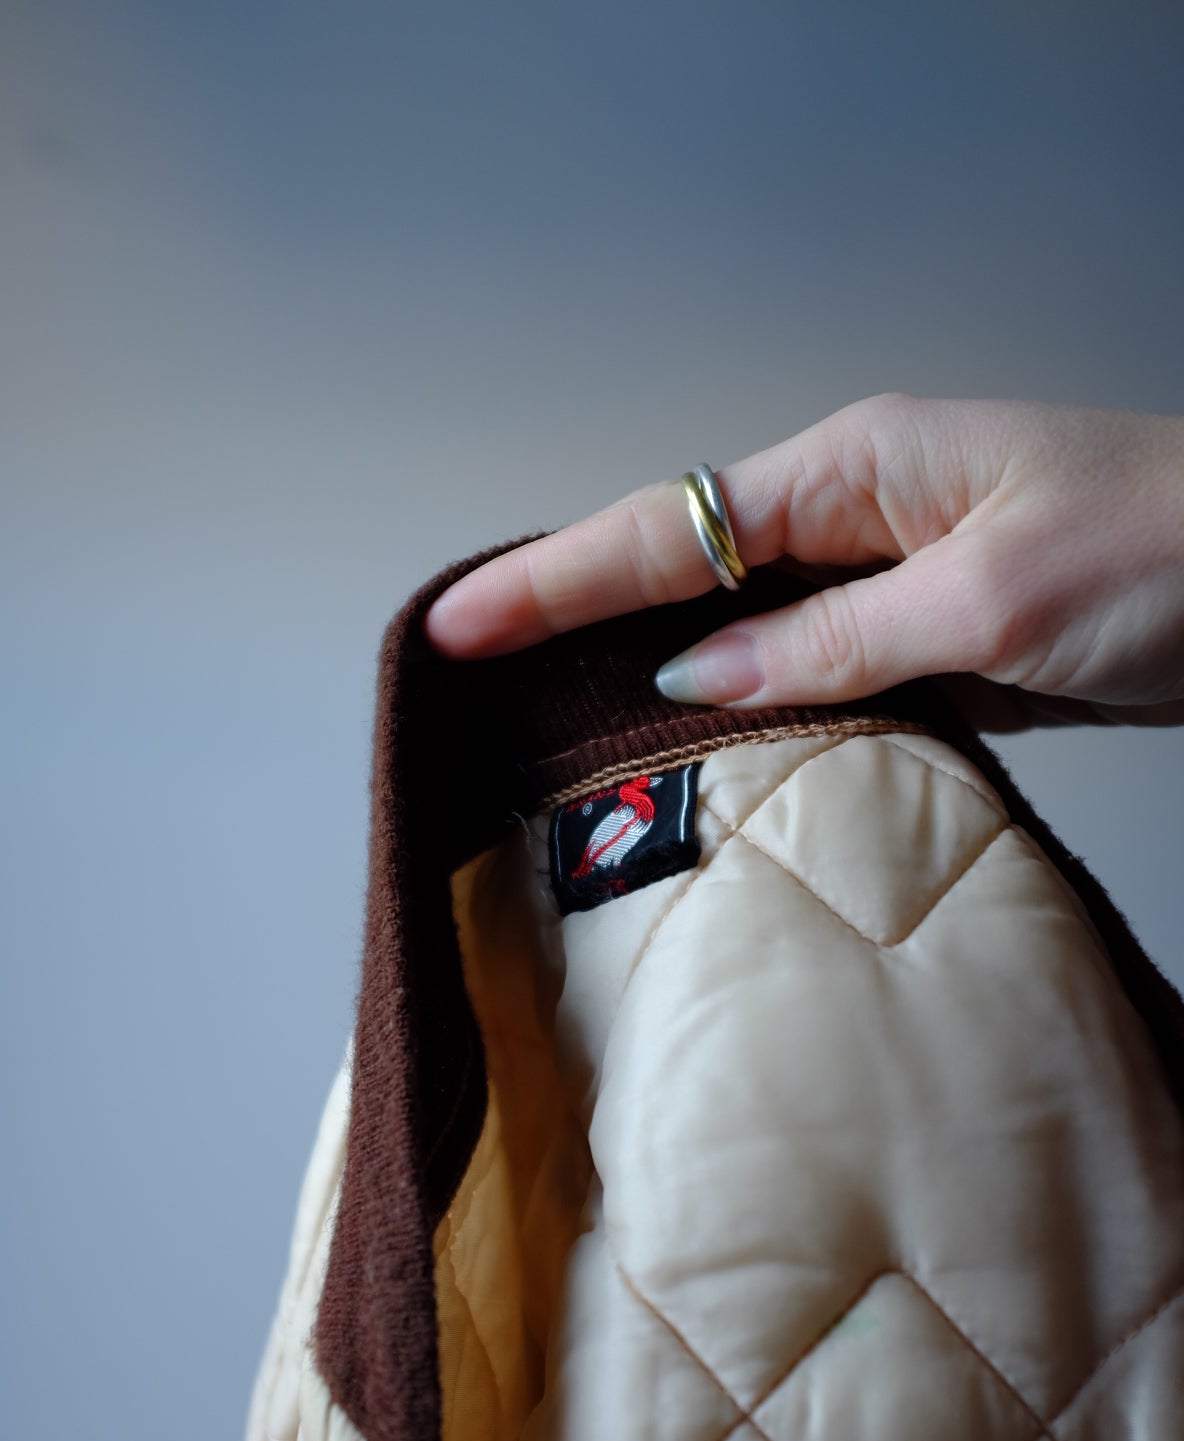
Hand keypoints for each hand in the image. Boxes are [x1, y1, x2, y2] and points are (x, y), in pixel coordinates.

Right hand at [424, 396, 1183, 719]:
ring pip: (739, 629)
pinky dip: (747, 711)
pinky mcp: (928, 641)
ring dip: (652, 670)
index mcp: (859, 469)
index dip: (554, 580)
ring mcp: (890, 579)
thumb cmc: (1170, 548)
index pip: (670, 529)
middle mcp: (859, 516)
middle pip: (683, 568)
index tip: (459, 624)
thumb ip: (836, 638)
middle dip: (573, 612)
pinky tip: (699, 748)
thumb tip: (693, 671)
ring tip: (548, 720)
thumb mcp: (991, 598)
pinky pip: (807, 674)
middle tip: (468, 669)